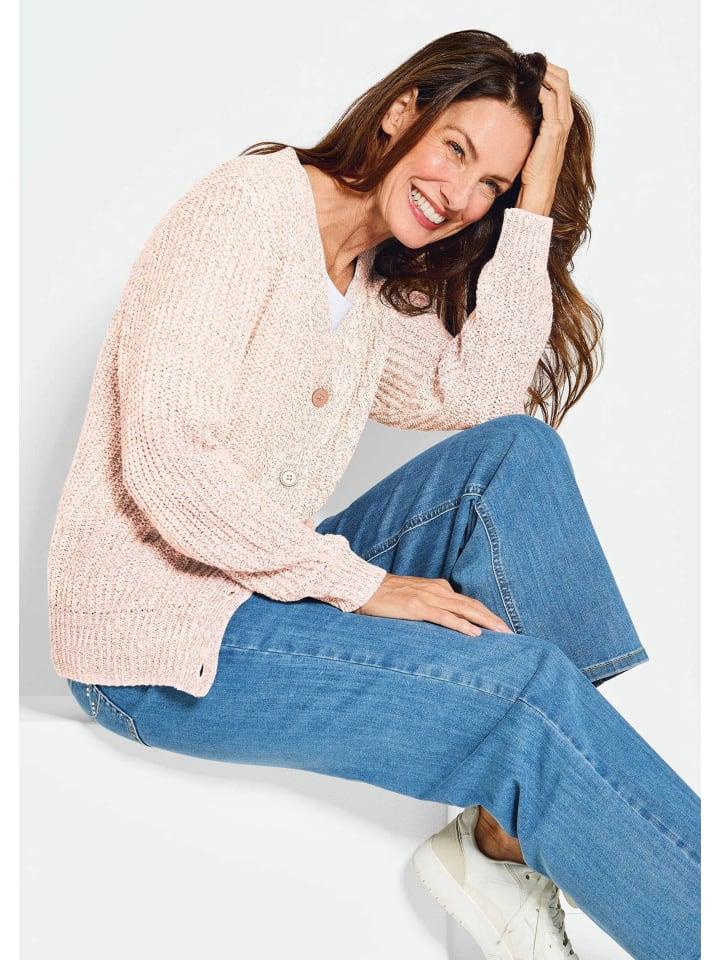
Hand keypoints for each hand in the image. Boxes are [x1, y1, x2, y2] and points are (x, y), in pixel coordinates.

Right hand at [354, 572, 513, 636]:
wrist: (363, 587)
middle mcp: (437, 590)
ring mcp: (428, 597)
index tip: (501, 626)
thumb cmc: (386, 596)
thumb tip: (446, 621)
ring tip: (501, 633)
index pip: (468, 602)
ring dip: (485, 621)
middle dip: (493, 618)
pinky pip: (444, 617)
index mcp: (438, 587)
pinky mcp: (417, 607)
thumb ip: (430, 606)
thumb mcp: (413, 598)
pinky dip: (462, 625)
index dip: (486, 613)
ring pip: (464, 610)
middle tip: (510, 632)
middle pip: (472, 605)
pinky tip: (475, 633)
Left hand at [517, 61, 574, 215]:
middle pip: (562, 77)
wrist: (537, 192)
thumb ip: (530, 122)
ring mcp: (561, 124)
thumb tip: (515, 106)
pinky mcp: (554, 130)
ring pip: (559, 84)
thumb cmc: (531, 170)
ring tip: (525, 66)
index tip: (527, 65)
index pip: (560, 83)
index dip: (546, 71)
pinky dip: (539, 87)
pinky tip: (525, 84)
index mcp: (561, 120)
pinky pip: (550, 99)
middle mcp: (565, 118)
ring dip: (542, 72)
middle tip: (525, 60)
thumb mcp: (531, 140)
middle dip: (545, 66)